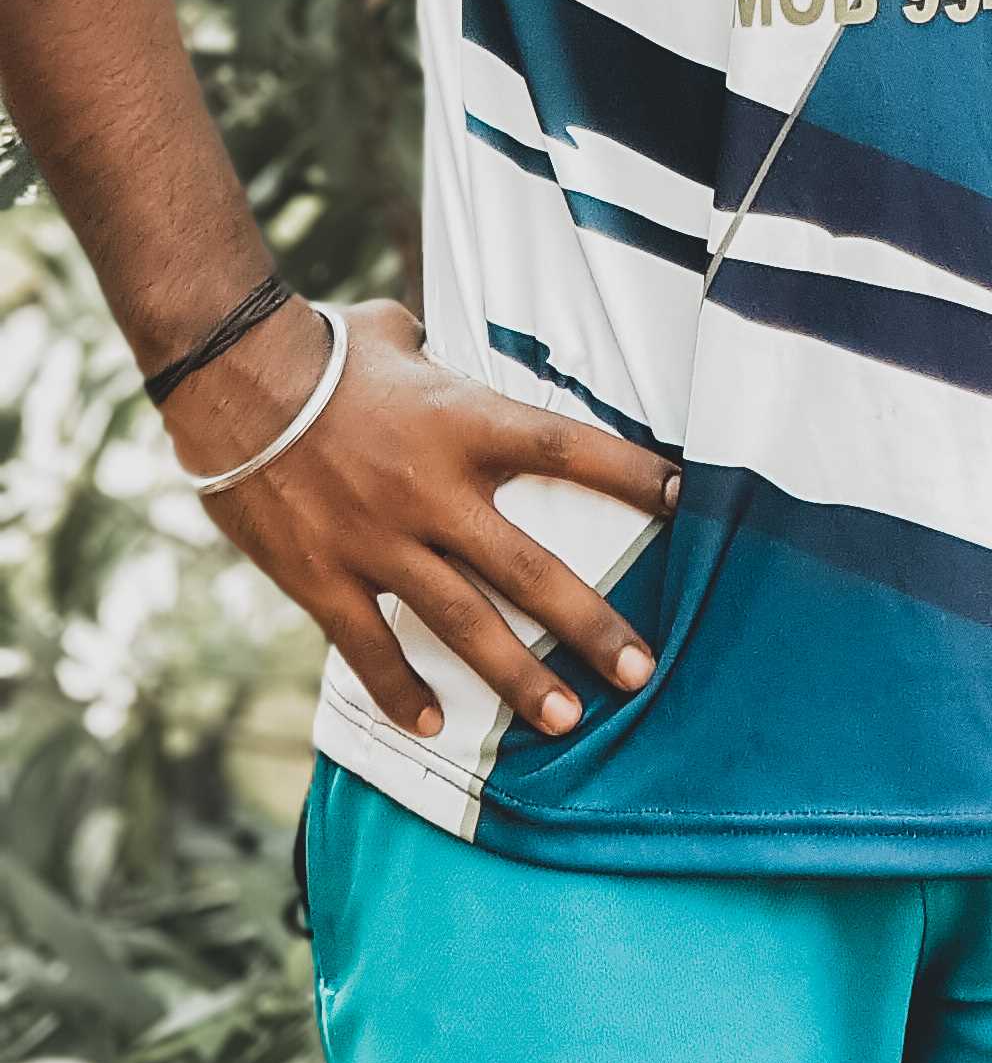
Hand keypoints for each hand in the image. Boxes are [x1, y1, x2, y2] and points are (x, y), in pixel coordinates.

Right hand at [164, 293, 681, 741]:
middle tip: (643, 671)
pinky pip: (372, 649)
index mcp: (464, 423)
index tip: (688, 500)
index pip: (570, 449)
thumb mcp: (394, 335)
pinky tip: (432, 726)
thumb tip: (433, 347)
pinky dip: (402, 691)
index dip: (634, 476)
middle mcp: (435, 491)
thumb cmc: (320, 347)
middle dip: (593, 626)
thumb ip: (432, 356)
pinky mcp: (326, 578)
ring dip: (520, 679)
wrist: (232, 380)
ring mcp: (382, 542)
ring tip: (567, 721)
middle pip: (533, 569)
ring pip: (467, 624)